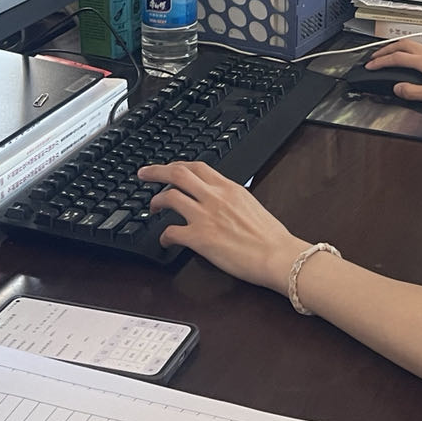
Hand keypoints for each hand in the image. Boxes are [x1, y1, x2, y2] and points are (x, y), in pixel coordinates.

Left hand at [136, 161, 306, 289]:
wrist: (277, 255)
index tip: (168, 168)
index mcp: (230, 188)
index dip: (178, 165)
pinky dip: (163, 236)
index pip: (197, 167)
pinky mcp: (199, 238)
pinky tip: (165, 241)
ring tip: (152, 209)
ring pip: (169, 197)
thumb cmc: (271, 237)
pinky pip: (170, 231)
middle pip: (177, 174)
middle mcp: (215, 197)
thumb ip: (232, 199)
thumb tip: (221, 202)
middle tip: (144, 174)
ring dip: (155, 202)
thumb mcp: (251, 206)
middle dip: (156, 172)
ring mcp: (205, 216)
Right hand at [364, 39, 421, 109]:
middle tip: (375, 57)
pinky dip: (408, 51)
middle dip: (386, 50)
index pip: (397, 58)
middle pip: (403, 44)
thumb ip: (413, 92)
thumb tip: (398, 88)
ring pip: (412, 44)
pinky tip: (409, 59)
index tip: (370, 66)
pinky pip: (421, 48)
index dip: (381, 62)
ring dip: (397, 48)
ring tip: (388, 56)